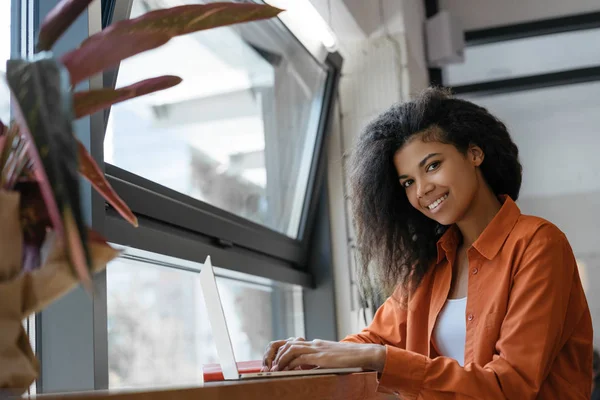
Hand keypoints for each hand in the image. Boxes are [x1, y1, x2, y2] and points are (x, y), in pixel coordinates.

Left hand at [267, 339, 385, 372]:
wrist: (362, 354)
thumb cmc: (348, 359)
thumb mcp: (331, 359)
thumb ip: (319, 361)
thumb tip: (308, 369)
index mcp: (316, 344)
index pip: (294, 343)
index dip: (283, 352)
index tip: (276, 362)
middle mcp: (314, 344)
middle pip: (289, 344)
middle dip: (278, 354)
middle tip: (272, 366)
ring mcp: (317, 349)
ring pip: (292, 349)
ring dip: (281, 359)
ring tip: (275, 369)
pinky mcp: (321, 357)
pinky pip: (301, 358)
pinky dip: (291, 364)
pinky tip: (287, 370)